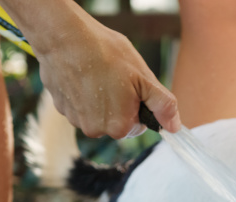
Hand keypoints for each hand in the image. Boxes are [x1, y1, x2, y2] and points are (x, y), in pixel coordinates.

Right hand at [19, 2, 180, 137]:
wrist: (65, 37)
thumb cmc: (106, 54)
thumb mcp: (144, 77)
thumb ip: (162, 105)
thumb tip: (174, 127)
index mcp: (119, 127)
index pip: (137, 125)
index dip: (137, 104)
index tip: (131, 85)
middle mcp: (96, 130)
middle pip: (116, 121)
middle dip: (118, 103)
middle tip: (114, 77)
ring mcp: (75, 120)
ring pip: (96, 114)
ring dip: (99, 98)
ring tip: (97, 74)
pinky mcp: (61, 109)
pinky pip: (79, 106)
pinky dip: (82, 93)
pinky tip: (82, 75)